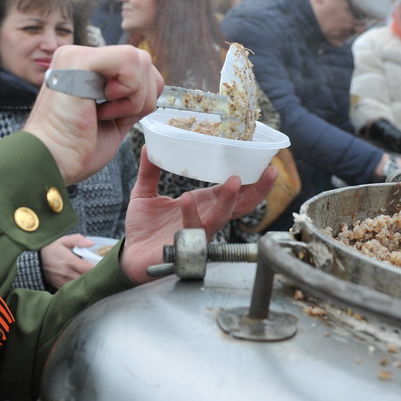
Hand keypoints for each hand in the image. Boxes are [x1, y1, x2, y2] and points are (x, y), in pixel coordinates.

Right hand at [25, 45, 162, 183]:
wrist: (50, 163)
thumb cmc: (74, 150)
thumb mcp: (113, 122)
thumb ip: (130, 101)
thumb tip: (154, 90)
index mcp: (85, 70)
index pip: (137, 67)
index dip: (143, 94)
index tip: (116, 116)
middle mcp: (79, 56)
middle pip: (143, 60)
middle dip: (141, 96)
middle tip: (110, 116)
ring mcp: (76, 55)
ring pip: (139, 59)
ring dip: (133, 96)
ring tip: (103, 113)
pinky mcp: (78, 60)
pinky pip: (128, 60)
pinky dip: (127, 91)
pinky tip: (101, 108)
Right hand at [39, 234, 97, 289]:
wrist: (34, 261)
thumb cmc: (50, 249)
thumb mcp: (63, 240)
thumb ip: (78, 240)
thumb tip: (91, 243)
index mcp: (70, 261)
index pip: (89, 268)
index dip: (98, 268)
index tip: (103, 266)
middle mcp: (67, 273)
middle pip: (87, 279)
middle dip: (95, 276)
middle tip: (101, 272)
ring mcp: (63, 281)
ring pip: (81, 286)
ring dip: (87, 282)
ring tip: (92, 278)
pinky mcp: (60, 286)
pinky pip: (73, 290)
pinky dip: (78, 287)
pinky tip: (82, 283)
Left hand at [119, 150, 278, 283]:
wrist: (130, 255)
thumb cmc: (143, 227)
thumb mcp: (145, 192)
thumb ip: (149, 170)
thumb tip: (147, 146)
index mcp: (204, 202)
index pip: (233, 187)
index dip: (249, 175)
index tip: (261, 157)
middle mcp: (207, 215)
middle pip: (241, 203)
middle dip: (258, 189)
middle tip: (270, 171)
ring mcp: (199, 230)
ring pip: (223, 216)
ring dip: (230, 199)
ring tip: (235, 180)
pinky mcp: (186, 243)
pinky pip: (194, 227)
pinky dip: (191, 212)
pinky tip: (186, 198)